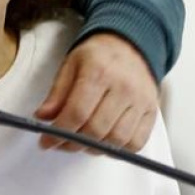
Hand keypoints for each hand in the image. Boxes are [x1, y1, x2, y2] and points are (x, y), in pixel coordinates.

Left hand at [35, 33, 158, 152]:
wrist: (131, 44)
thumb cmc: (97, 56)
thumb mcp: (70, 65)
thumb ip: (57, 93)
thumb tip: (42, 117)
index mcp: (99, 72)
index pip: (77, 113)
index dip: (59, 133)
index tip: (46, 142)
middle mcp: (124, 88)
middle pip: (96, 130)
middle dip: (73, 144)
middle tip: (61, 143)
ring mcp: (142, 101)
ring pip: (116, 141)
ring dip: (93, 149)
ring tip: (81, 142)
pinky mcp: (152, 111)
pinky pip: (136, 143)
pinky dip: (117, 150)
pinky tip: (103, 142)